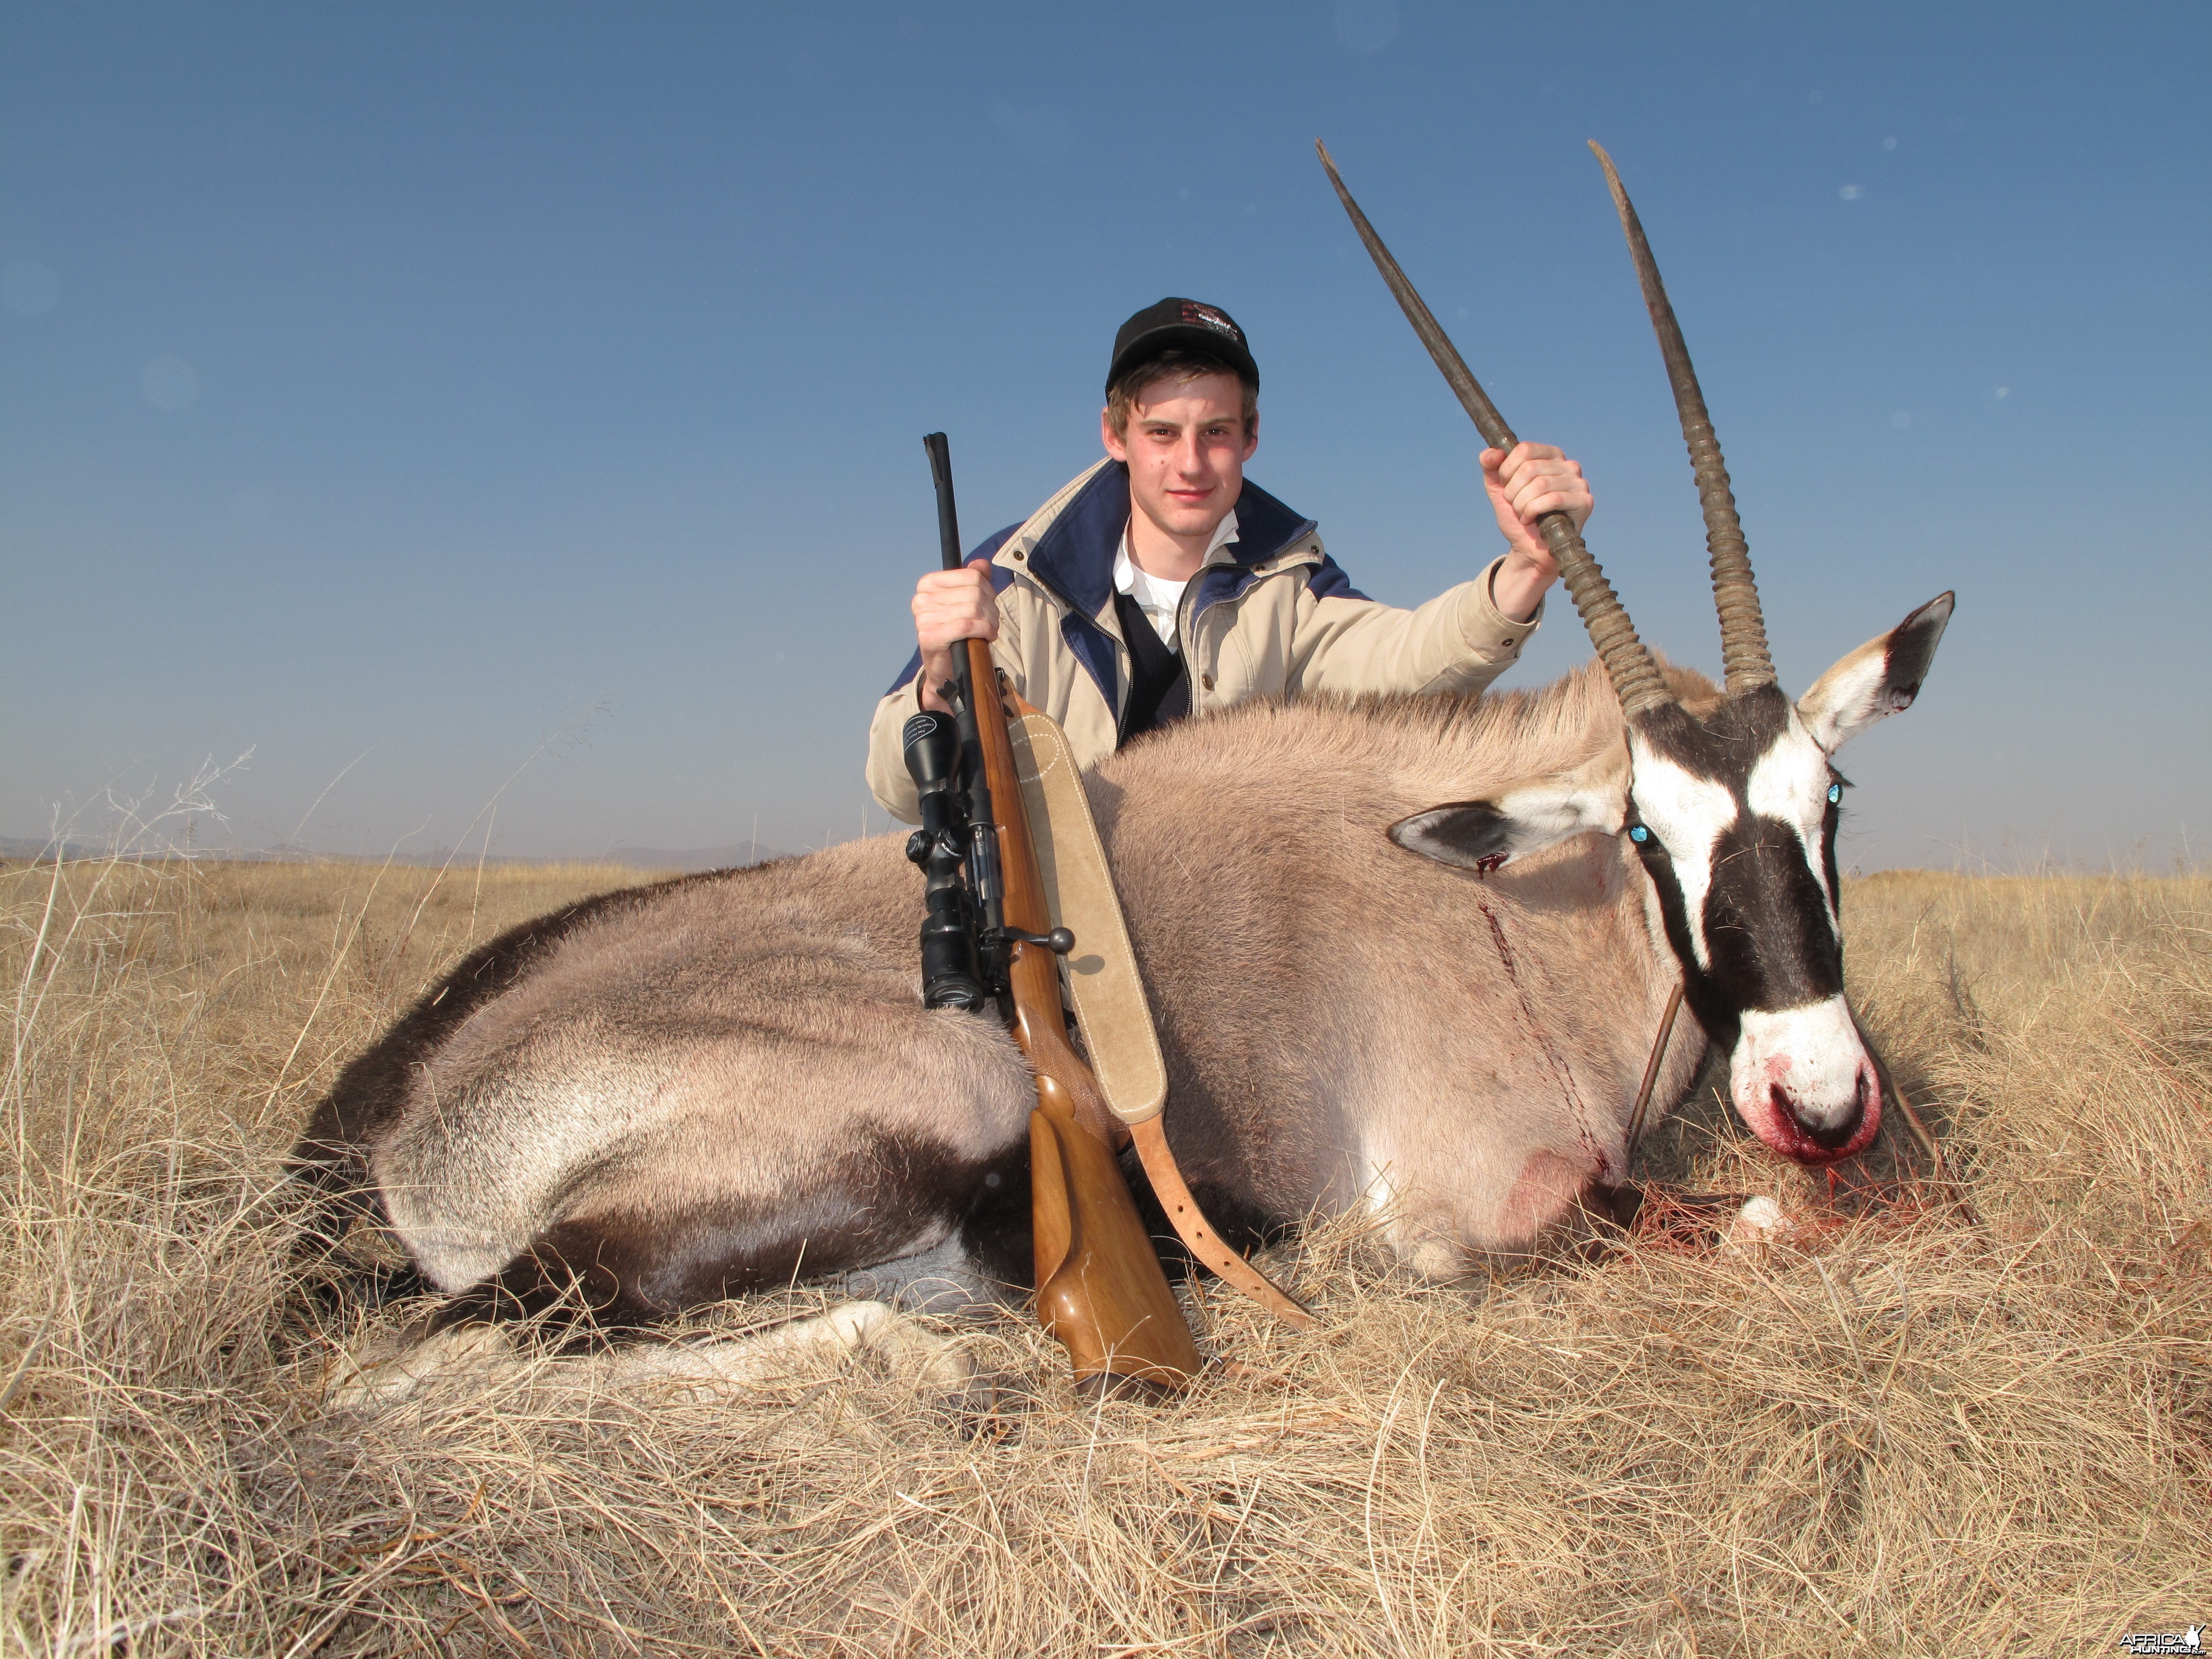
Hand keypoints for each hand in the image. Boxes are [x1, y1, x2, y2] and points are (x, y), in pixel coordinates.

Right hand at [912, 557, 997, 713]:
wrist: (945, 668)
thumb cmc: (957, 633)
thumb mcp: (965, 602)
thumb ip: (973, 580)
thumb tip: (982, 563)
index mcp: (928, 584)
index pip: (971, 575)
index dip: (988, 590)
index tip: (988, 604)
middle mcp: (922, 598)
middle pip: (975, 592)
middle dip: (991, 608)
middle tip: (992, 621)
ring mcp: (923, 618)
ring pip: (973, 609)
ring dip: (990, 621)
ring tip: (990, 630)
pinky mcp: (929, 636)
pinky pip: (967, 625)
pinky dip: (984, 630)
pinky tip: (987, 637)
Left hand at [1480, 442, 1591, 623]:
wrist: (1528, 550)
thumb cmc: (1518, 517)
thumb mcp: (1498, 489)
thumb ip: (1490, 466)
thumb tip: (1492, 453)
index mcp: (1551, 456)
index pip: (1524, 449)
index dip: (1507, 471)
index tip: (1506, 488)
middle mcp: (1568, 466)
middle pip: (1530, 468)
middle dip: (1513, 492)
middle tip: (1515, 506)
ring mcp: (1579, 483)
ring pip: (1540, 484)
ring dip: (1522, 504)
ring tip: (1522, 514)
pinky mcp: (1584, 502)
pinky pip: (1553, 498)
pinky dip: (1533, 510)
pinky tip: (1530, 519)